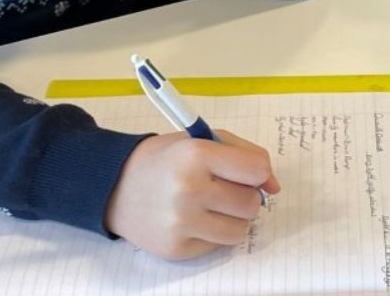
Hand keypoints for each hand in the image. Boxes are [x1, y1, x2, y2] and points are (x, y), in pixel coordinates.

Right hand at [103, 129, 280, 259]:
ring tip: (211, 205)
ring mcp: (180, 223)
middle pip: (251, 203)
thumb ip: (246, 155)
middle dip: (244, 195)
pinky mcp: (176, 248)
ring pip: (241, 229)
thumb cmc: (166, 160)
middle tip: (222, 188)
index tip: (245, 172)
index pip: (256, 170)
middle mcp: (187, 190)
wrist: (115, 187)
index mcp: (195, 155)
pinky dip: (212, 233)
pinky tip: (192, 219)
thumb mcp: (203, 140)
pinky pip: (218, 245)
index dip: (257, 172)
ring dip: (233, 218)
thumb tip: (275, 187)